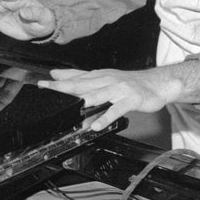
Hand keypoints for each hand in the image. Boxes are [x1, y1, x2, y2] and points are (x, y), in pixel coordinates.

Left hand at [39, 61, 199, 131]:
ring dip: (84, 102)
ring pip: (99, 95)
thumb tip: (56, 74)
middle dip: (64, 87)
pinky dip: (106, 117)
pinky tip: (95, 125)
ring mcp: (119, 89)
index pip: (76, 77)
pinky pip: (116, 109)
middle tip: (48, 90)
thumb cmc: (128, 83)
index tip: (41, 84)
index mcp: (99, 76)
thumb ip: (79, 76)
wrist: (157, 83)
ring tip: (71, 110)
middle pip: (83, 84)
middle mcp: (107, 80)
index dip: (58, 81)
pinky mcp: (131, 99)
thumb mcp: (102, 77)